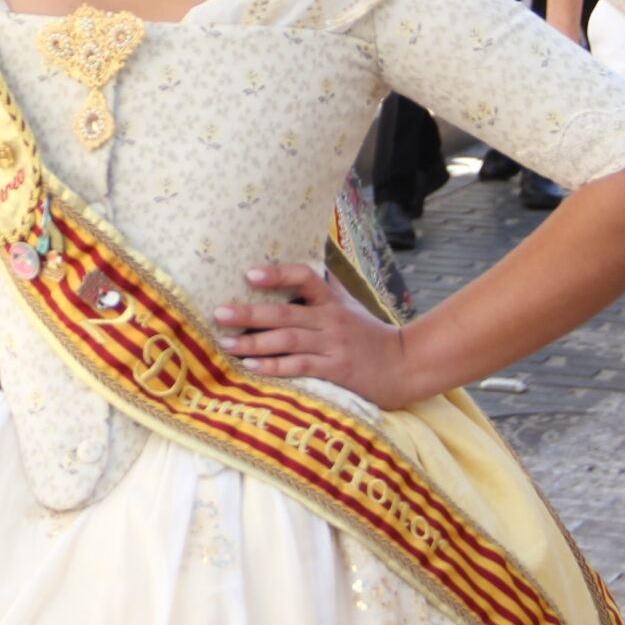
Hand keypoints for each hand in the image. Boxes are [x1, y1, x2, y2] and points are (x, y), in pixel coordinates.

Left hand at [213, 263, 429, 409]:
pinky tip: (252, 366)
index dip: (277, 273)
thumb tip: (311, 253)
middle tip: (218, 312)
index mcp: (332, 301)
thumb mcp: (350, 305)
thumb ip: (327, 285)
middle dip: (249, 313)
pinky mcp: (337, 371)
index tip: (249, 273)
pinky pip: (300, 367)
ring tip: (226, 343)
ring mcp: (334, 346)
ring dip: (254, 342)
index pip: (304, 277)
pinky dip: (275, 366)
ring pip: (288, 341)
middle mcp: (331, 320)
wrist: (406, 365)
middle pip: (285, 312)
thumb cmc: (370, 334)